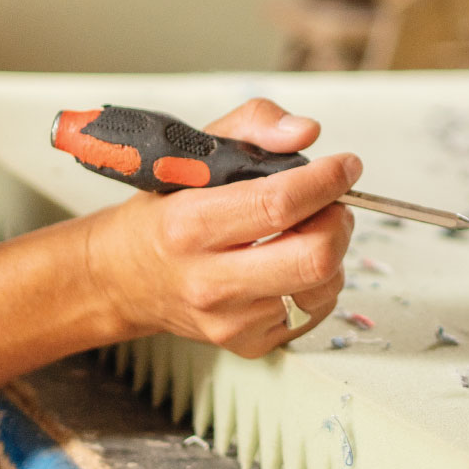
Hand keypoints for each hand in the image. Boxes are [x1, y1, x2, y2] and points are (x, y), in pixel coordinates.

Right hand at [78, 98, 356, 357]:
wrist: (123, 278)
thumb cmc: (163, 211)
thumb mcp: (194, 153)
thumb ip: (252, 124)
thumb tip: (305, 132)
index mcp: (189, 225)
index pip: (279, 204)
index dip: (326, 181)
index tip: (345, 165)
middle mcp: (208, 281)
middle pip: (314, 258)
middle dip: (338, 221)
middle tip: (333, 203)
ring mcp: (229, 320)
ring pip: (322, 287)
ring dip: (332, 252)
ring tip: (309, 231)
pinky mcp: (246, 345)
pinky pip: (313, 312)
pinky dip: (318, 283)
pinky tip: (292, 264)